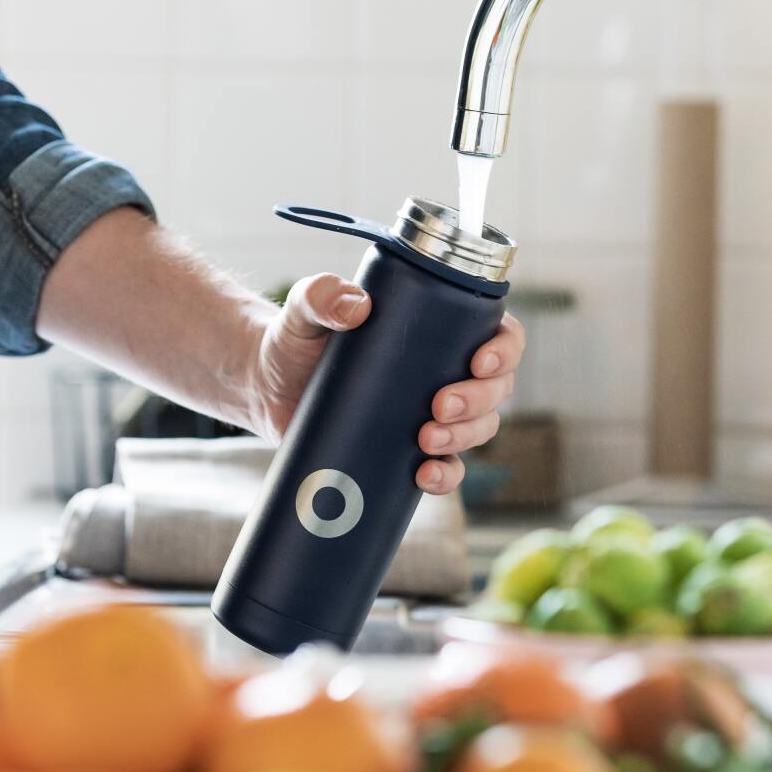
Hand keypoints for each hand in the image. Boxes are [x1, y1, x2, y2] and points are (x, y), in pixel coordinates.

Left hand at [246, 273, 526, 495]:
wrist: (266, 387)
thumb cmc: (295, 338)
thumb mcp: (304, 309)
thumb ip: (320, 295)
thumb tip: (354, 306)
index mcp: (440, 328)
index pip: (499, 333)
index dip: (505, 350)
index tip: (479, 362)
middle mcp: (445, 371)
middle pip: (496, 389)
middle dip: (479, 401)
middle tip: (438, 405)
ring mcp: (431, 414)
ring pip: (479, 429)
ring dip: (465, 437)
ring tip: (425, 439)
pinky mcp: (408, 451)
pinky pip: (447, 469)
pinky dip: (445, 477)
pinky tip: (423, 476)